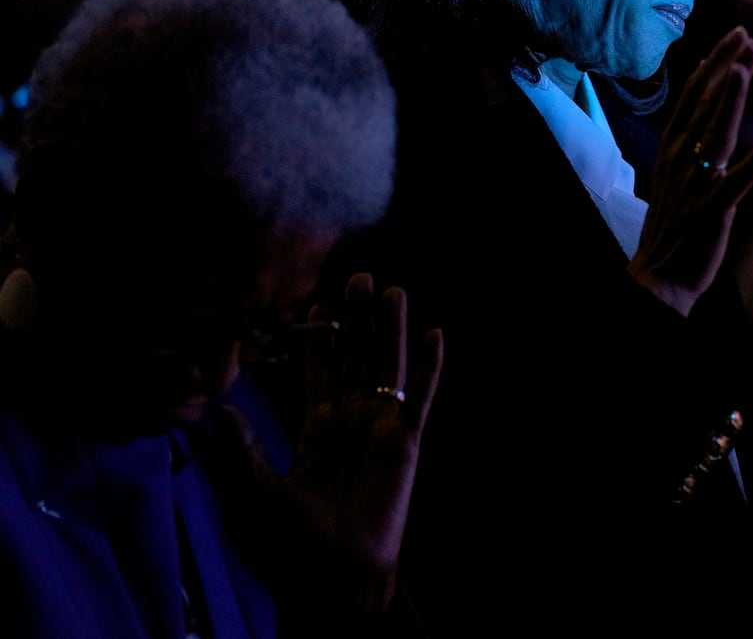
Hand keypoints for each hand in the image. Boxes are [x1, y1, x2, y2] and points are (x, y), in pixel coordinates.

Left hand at [224, 275, 442, 578]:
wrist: (334, 573)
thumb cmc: (293, 543)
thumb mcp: (256, 494)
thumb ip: (243, 453)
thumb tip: (218, 413)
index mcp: (318, 431)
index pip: (320, 373)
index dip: (320, 338)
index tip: (317, 302)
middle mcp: (352, 423)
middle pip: (356, 359)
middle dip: (357, 320)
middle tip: (358, 277)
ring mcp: (382, 431)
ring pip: (387, 369)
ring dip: (391, 330)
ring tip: (391, 290)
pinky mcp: (406, 444)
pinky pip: (420, 399)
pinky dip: (429, 368)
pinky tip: (435, 334)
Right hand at [630, 26, 752, 314]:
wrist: (659, 274)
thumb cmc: (675, 220)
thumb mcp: (679, 168)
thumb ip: (695, 132)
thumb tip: (711, 94)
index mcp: (673, 147)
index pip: (694, 95)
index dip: (715, 63)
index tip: (738, 35)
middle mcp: (681, 159)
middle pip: (704, 105)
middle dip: (725, 68)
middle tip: (747, 36)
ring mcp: (696, 185)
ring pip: (714, 136)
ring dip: (728, 102)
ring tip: (743, 70)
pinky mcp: (711, 213)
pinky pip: (732, 186)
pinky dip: (750, 166)